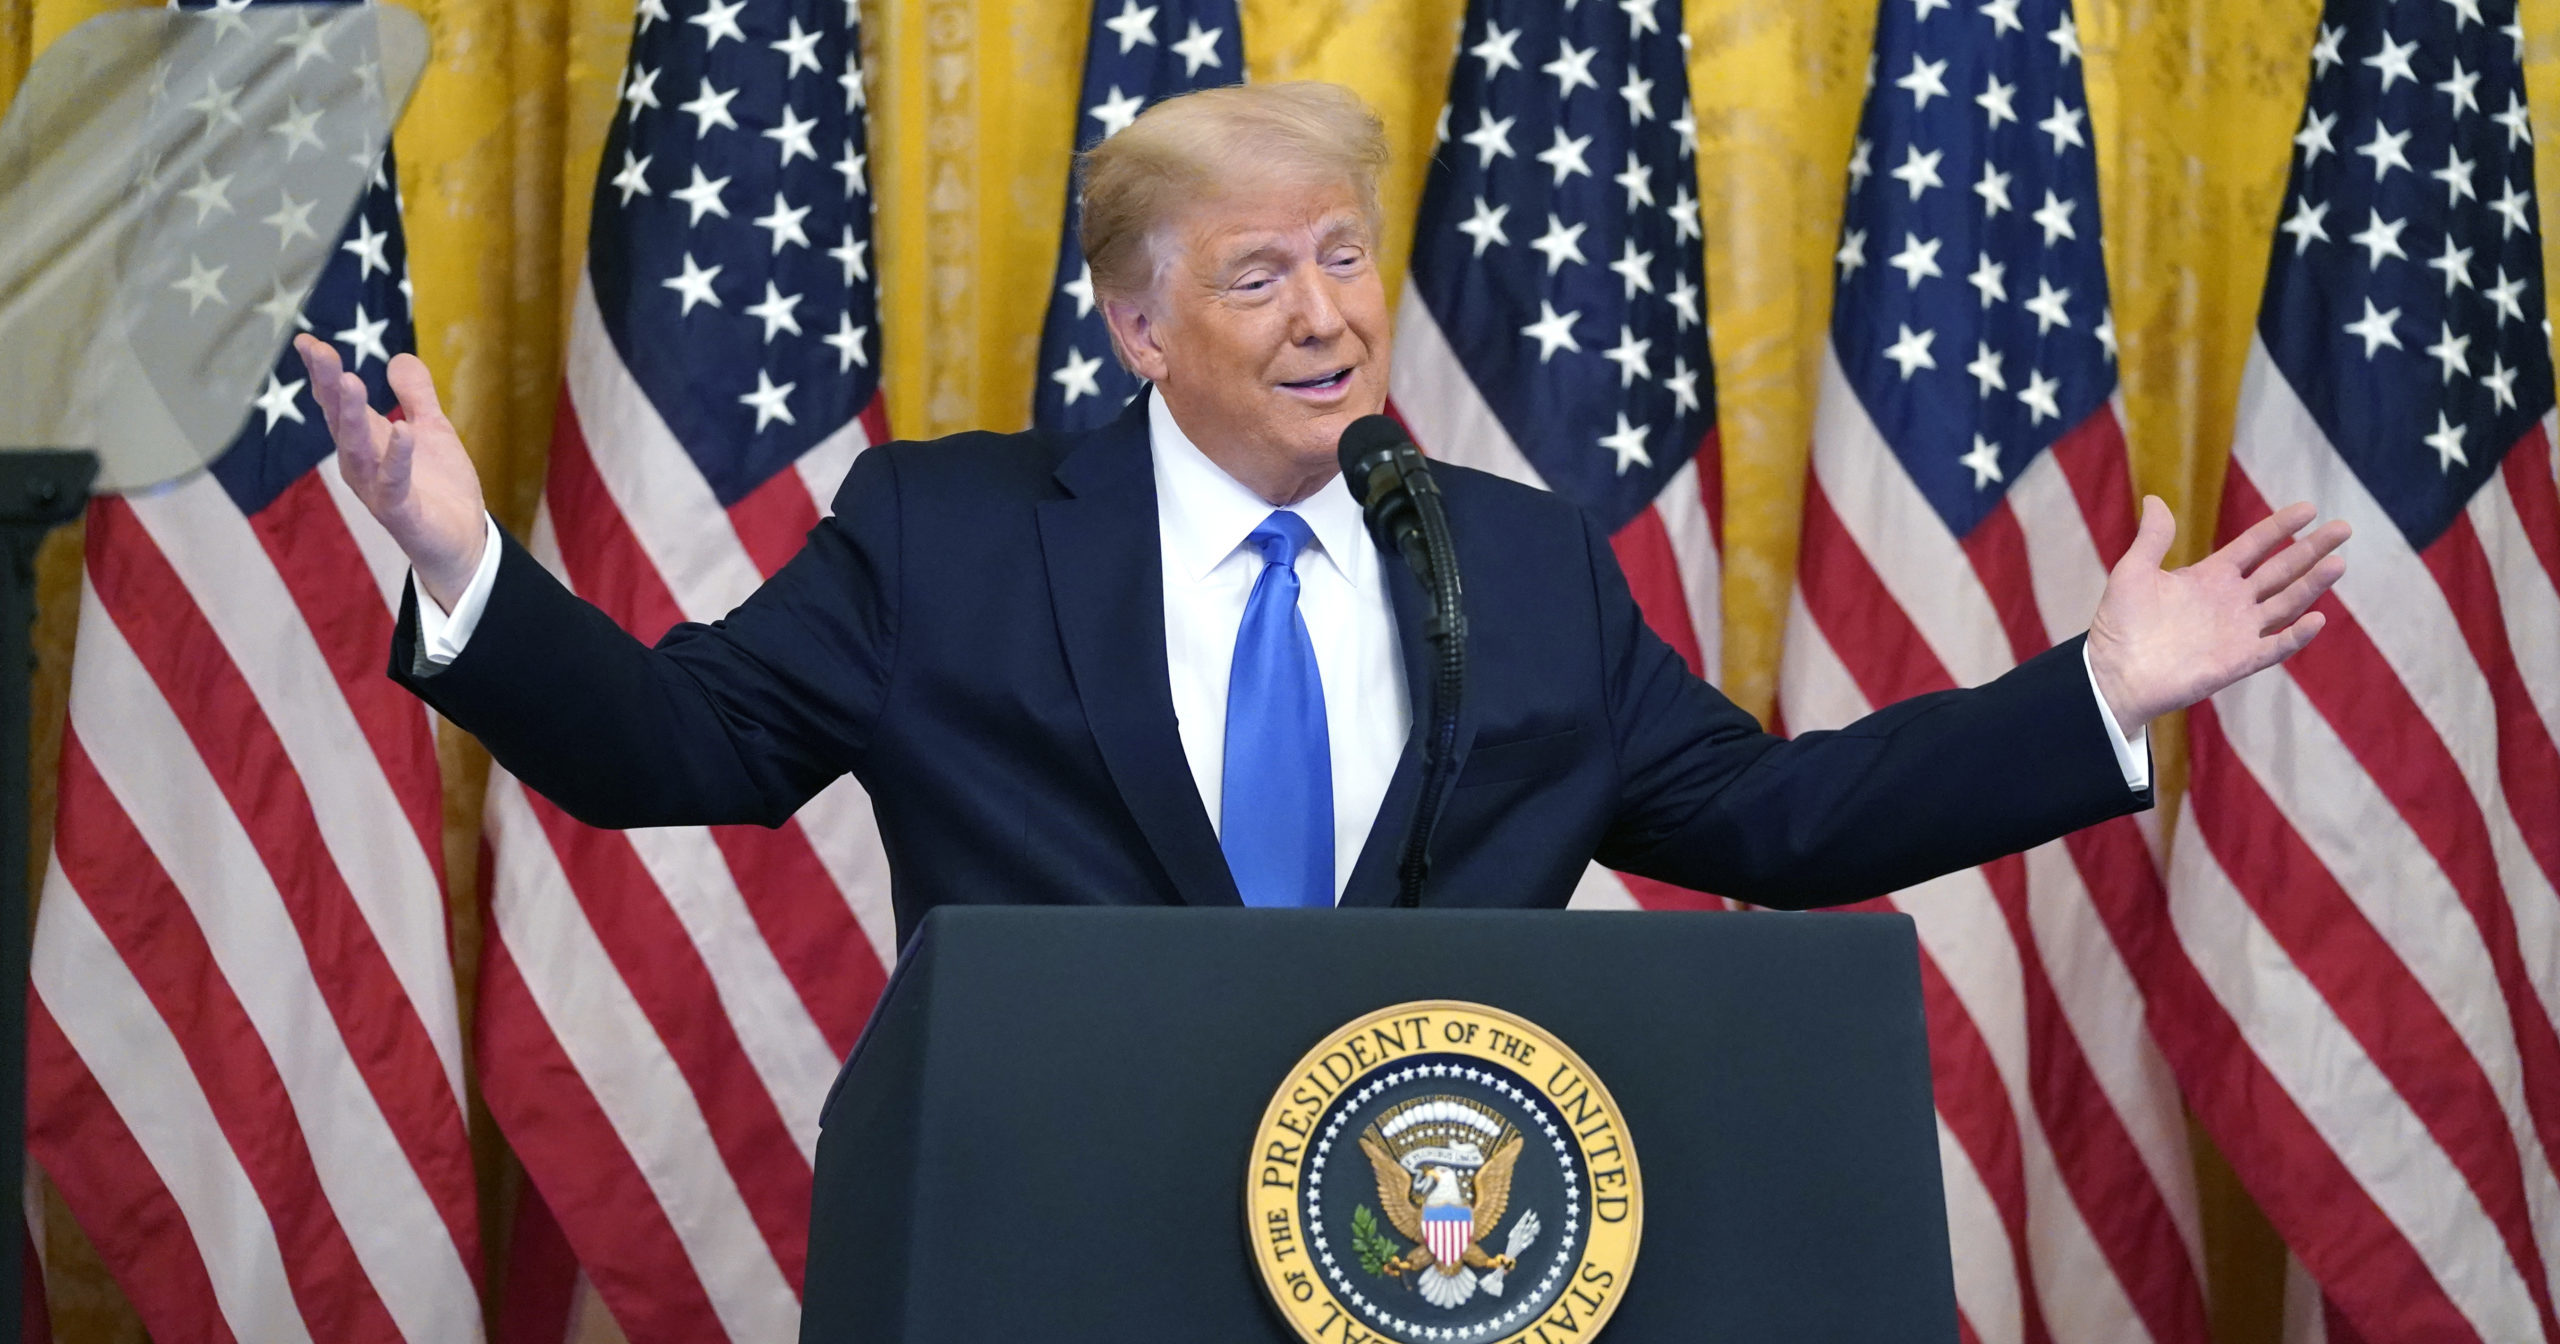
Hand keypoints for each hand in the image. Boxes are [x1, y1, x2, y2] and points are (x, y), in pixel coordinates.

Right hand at [294, 335, 487, 609]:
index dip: (322, 373)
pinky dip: (397, 456)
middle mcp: (362, 464)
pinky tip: (403, 429)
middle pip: (339, 420)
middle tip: (319, 351)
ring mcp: (377, 489)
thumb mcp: (431, 431)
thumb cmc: (438, 487)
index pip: (337, 403)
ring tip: (349, 380)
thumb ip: (415, 397)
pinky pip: (393, 483)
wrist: (462, 541)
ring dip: (351, 415)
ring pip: (357, 449)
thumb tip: (399, 358)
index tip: (306, 341)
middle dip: (328, 385)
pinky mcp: (401, 512)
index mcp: (367, 441)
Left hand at [2085, 495, 2349, 734]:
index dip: (2280, 527)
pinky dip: (2296, 635)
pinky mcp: (2238, 661)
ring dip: (2312, 585)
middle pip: (2281, 570)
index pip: (2254, 546)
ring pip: (2285, 603)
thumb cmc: (2119, 624)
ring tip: (2338, 562)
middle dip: (2312, 549)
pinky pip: (2275, 647)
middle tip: (2344, 528)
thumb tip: (2155, 499)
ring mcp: (2238, 631)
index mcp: (2210, 577)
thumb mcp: (2134, 571)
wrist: (2113, 673)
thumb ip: (2153, 538)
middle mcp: (2231, 601)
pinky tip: (2317, 618)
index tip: (2309, 508)